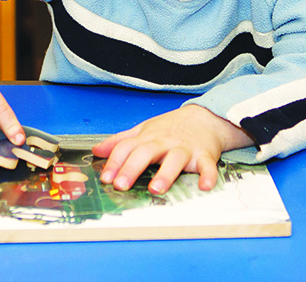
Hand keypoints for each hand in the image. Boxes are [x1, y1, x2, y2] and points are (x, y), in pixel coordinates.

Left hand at [91, 104, 254, 194]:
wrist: (203, 117)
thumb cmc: (170, 128)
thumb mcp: (143, 130)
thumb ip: (120, 141)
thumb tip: (97, 151)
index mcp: (147, 138)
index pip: (126, 148)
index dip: (114, 162)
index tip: (105, 178)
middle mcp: (164, 142)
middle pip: (145, 153)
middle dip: (131, 169)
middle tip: (120, 185)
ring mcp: (184, 148)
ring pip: (174, 160)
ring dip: (165, 174)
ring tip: (156, 189)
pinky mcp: (205, 155)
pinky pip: (207, 166)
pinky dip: (208, 176)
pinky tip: (204, 187)